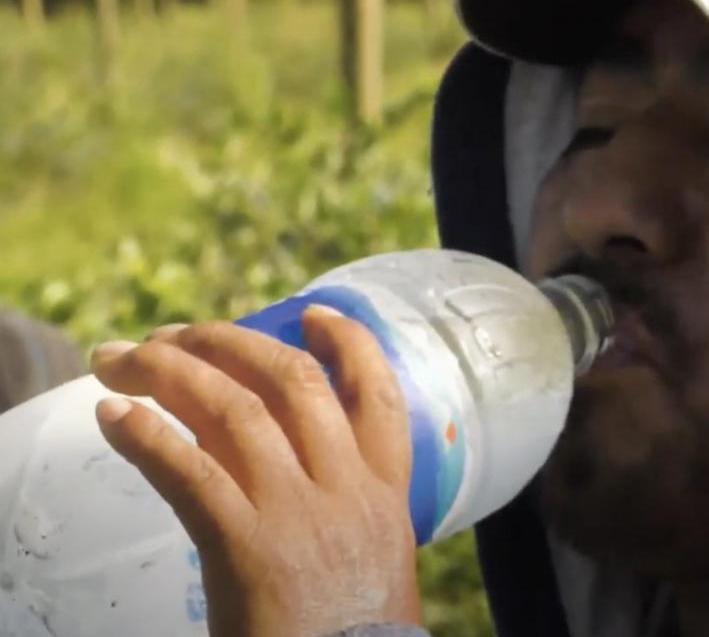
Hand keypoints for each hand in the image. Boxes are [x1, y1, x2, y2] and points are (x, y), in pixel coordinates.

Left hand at [90, 306, 422, 636]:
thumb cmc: (356, 631)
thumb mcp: (370, 555)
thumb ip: (340, 503)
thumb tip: (277, 456)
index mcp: (384, 492)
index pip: (379, 395)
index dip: (350, 345)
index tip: (315, 313)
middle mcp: (345, 488)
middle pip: (292, 382)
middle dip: (230, 343)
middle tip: (179, 332)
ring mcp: (298, 514)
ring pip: (235, 412)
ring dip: (172, 373)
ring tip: (125, 357)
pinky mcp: (247, 547)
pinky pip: (191, 473)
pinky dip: (146, 436)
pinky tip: (113, 416)